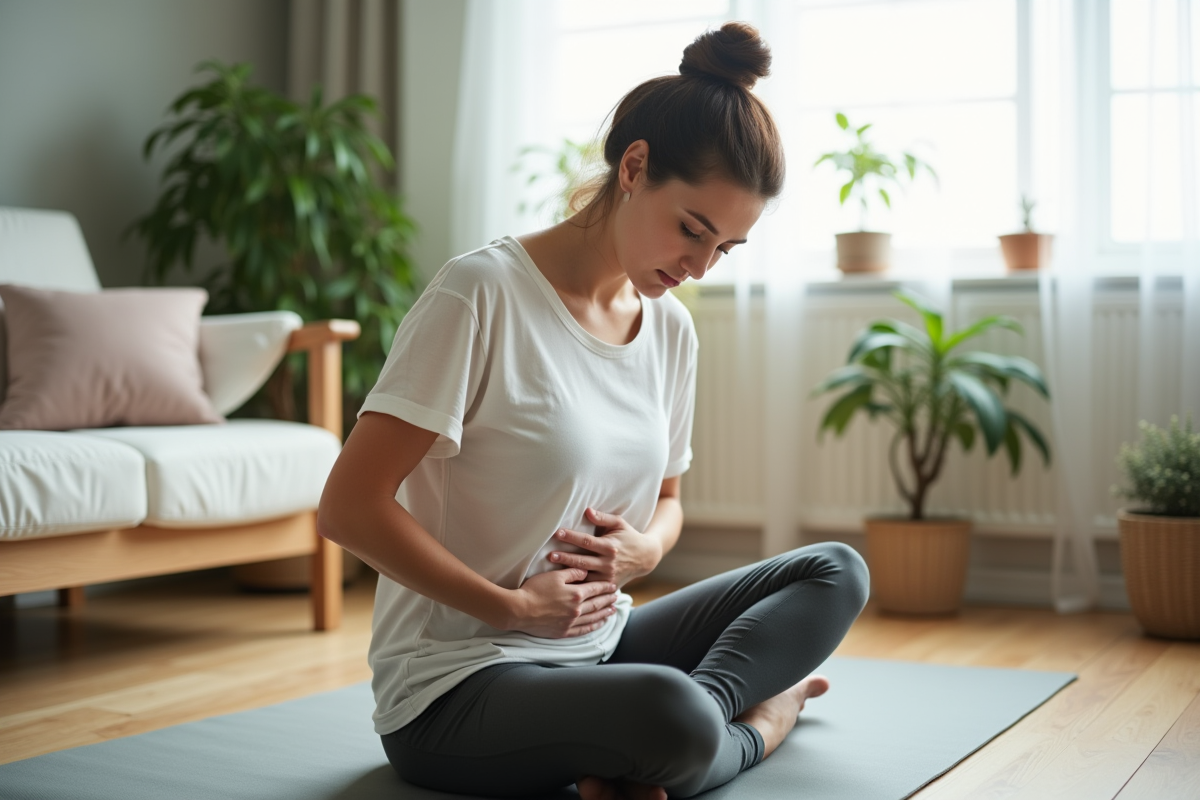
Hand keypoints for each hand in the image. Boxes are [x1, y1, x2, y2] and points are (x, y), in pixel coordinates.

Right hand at [506, 567, 618, 637]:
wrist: (519, 610)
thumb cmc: (534, 590)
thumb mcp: (554, 576)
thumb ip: (572, 573)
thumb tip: (586, 572)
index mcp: (576, 594)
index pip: (595, 588)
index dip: (605, 586)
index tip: (613, 585)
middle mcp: (577, 609)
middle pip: (597, 603)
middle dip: (608, 599)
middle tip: (616, 597)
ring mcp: (571, 622)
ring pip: (593, 617)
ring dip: (604, 613)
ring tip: (612, 610)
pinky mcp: (563, 632)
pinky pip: (583, 630)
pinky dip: (594, 626)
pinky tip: (599, 624)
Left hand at [547, 508, 662, 587]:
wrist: (645, 557)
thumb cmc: (629, 536)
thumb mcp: (619, 523)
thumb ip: (603, 518)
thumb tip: (587, 511)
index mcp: (610, 546)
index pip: (587, 541)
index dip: (572, 537)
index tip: (557, 533)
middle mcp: (609, 563)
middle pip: (583, 560)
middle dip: (565, 558)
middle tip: (550, 555)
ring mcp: (608, 576)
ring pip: (585, 577)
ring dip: (569, 574)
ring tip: (552, 572)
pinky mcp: (608, 585)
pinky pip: (591, 588)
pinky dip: (579, 586)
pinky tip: (565, 584)